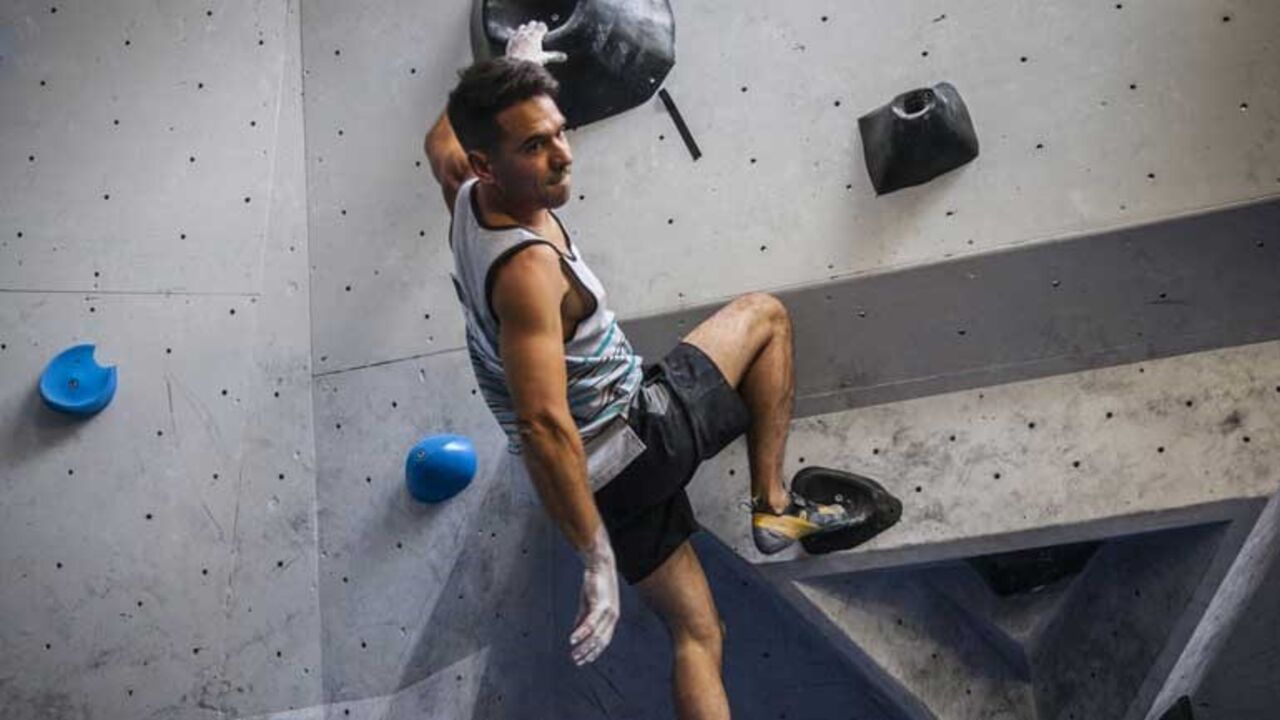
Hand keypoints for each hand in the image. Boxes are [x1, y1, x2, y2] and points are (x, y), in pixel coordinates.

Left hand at [505, 21, 568, 64]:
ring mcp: (517, 36)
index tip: (545, 34)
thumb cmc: (531, 62)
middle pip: (532, 23)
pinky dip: (517, 35)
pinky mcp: (510, 40)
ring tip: (528, 38)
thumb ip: (554, 56)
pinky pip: (513, 33)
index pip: (541, 25)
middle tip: (537, 36)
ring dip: (526, 30)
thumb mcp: (544, 58)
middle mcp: (526, 33)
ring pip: (522, 27)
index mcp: (536, 35)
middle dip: (535, 28)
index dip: (544, 29)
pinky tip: (518, 41)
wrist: (515, 68)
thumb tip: (564, 57)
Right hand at [570, 523, 618, 665]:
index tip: (583, 660)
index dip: (594, 652)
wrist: (600, 564)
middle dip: (589, 653)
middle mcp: (612, 617)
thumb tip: (575, 634)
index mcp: (611, 618)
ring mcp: (608, 611)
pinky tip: (573, 640)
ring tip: (574, 655)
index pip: (604, 640)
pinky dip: (581, 632)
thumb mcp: (588, 604)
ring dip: (584, 646)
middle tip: (577, 661)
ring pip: (596, 635)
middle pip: (601, 641)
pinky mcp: (600, 604)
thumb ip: (583, 619)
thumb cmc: (595, 584)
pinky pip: (590, 623)